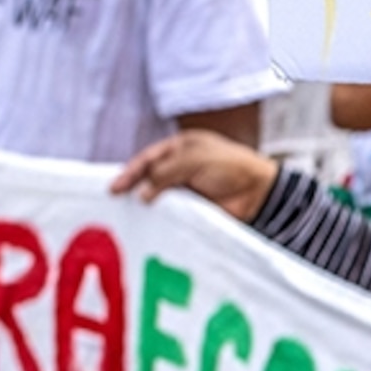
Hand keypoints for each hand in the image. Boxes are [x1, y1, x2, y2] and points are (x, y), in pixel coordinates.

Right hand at [113, 131, 278, 222]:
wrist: (258, 192)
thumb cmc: (229, 166)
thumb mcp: (193, 160)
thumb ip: (165, 172)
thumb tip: (142, 192)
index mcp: (180, 147)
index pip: (148, 158)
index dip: (130, 171)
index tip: (115, 187)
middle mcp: (180, 166)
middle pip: (149, 176)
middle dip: (131, 187)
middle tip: (113, 200)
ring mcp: (186, 188)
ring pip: (157, 196)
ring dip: (143, 204)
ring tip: (125, 214)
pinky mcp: (193, 208)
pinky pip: (171, 211)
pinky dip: (159, 217)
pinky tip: (147, 223)